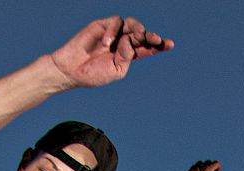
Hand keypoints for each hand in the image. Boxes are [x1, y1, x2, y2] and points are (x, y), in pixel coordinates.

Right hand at [51, 15, 172, 87]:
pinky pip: (115, 22)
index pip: (147, 48)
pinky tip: (107, 43)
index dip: (159, 45)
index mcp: (129, 55)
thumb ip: (127, 56)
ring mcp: (114, 33)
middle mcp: (123, 42)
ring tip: (137, 37)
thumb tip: (132, 40)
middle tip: (155, 39)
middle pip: (142, 34)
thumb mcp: (117, 70)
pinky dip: (113, 31)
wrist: (72, 70)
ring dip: (137, 29)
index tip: (170, 44)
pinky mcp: (103, 25)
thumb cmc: (94, 74)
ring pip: (132, 24)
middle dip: (150, 36)